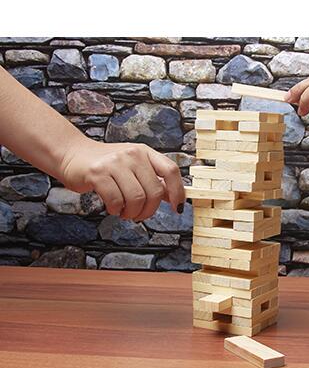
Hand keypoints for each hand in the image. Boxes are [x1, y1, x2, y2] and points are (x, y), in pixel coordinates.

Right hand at [61, 140, 184, 219]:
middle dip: (149, 210)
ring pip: (137, 198)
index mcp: (145, 152)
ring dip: (132, 212)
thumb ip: (152, 178)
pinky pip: (116, 200)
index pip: (171, 171)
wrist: (72, 154)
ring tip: (124, 212)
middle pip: (155, 191)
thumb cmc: (106, 164)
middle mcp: (133, 154)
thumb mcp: (133, 165)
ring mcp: (115, 162)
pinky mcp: (98, 173)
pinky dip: (116, 210)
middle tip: (139, 215)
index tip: (177, 207)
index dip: (178, 191)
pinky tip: (113, 207)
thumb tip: (172, 197)